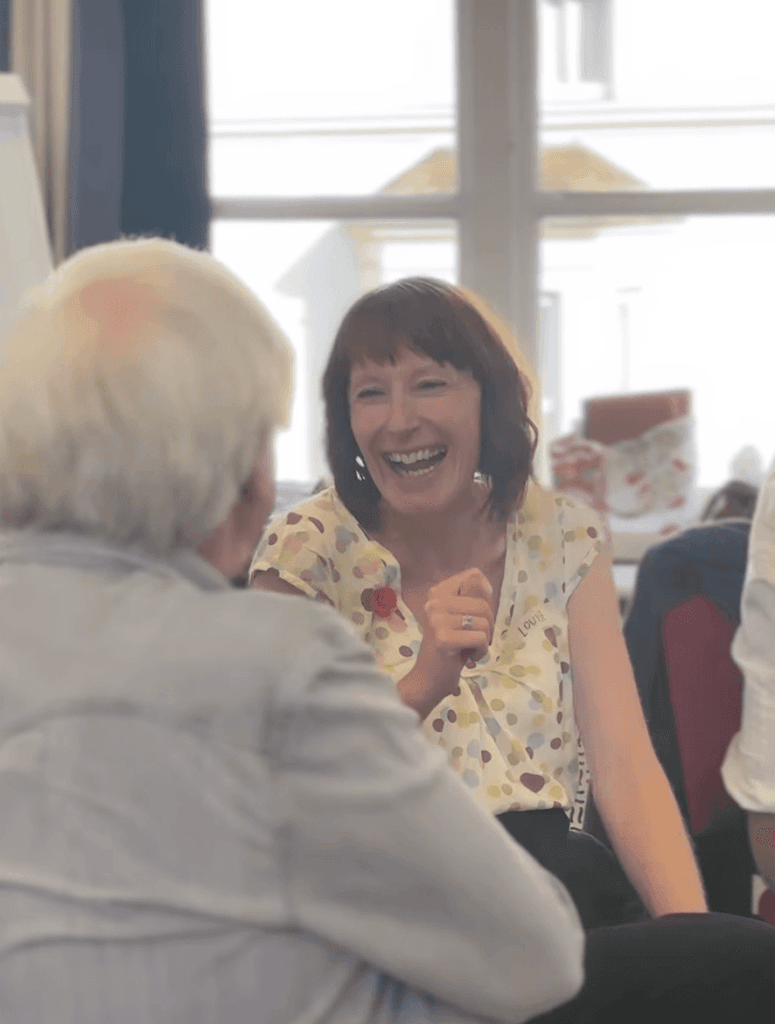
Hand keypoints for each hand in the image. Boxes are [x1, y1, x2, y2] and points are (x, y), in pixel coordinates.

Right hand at [415, 568, 494, 699]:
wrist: (430, 678)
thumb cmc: (452, 647)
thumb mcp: (462, 616)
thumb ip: (474, 597)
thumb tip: (484, 581)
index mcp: (438, 592)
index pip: (475, 576)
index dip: (484, 597)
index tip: (474, 617)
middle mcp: (434, 601)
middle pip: (483, 602)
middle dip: (488, 624)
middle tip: (474, 638)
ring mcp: (436, 619)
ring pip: (484, 621)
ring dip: (485, 640)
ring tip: (470, 648)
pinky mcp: (442, 638)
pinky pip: (480, 638)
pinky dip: (481, 651)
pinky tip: (468, 658)